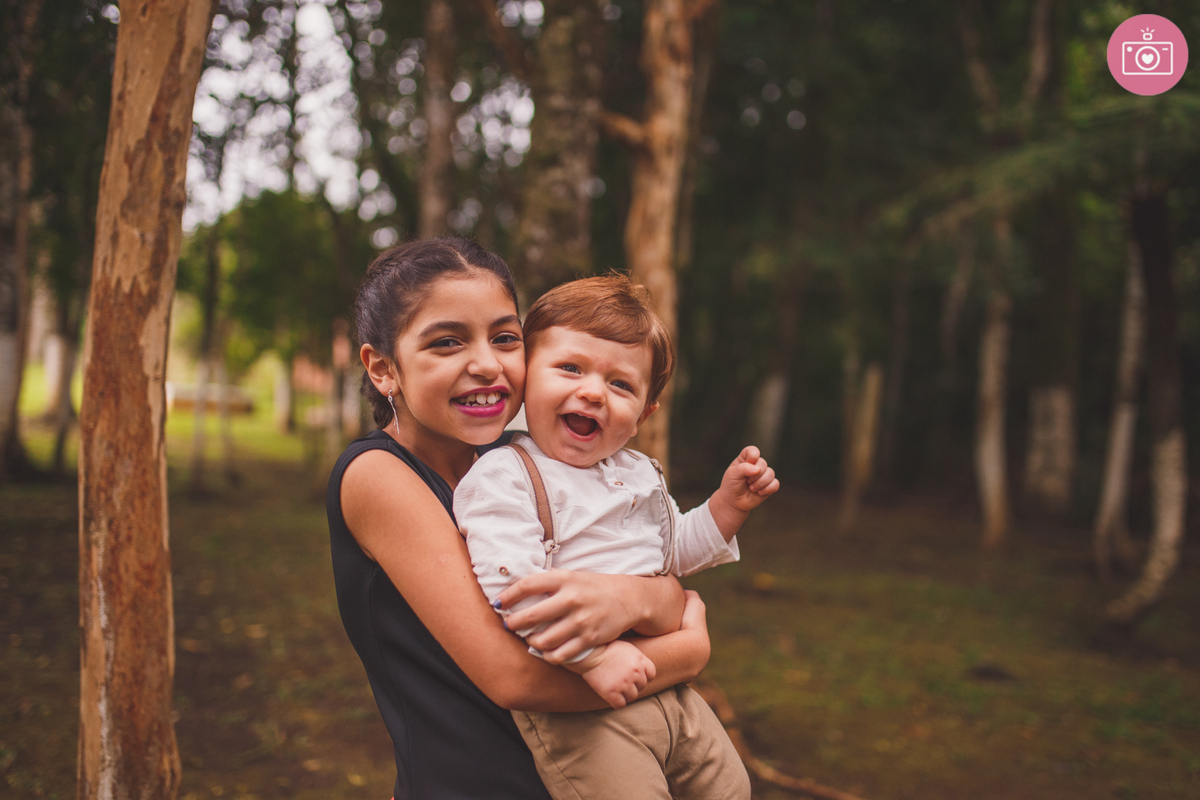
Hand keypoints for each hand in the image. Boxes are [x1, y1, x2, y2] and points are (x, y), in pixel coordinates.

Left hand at [497, 571, 652, 662]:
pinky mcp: (589, 639)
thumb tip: (515, 592)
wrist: (628, 598)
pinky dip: (548, 655)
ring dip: (531, 641)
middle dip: (513, 623)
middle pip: (531, 616)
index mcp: (565, 579)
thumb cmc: (593, 587)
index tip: (498, 602)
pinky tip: (546, 650)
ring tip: (529, 638)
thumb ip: (548, 583)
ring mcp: (580, 621)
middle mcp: (571, 599)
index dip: (508, 595)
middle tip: (509, 625)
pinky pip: (560, 654)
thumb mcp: (572, 577)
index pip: (528, 585)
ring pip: (543, 640)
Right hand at [579, 641, 655, 708]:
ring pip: (632, 697)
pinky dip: (616, 702)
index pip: (651, 674)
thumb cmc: (607, 648)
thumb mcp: (627, 648)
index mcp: (640, 660)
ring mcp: (624, 683)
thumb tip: (643, 670)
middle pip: (642, 686)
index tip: (633, 675)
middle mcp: (635, 673)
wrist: (589, 653)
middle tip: (621, 680)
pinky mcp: (612, 693)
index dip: (643, 676)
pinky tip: (610, 695)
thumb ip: (638, 659)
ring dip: (625, 694)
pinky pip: (620, 704)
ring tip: (616, 687)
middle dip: (633, 684)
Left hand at [708, 446, 778, 538]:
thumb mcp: (732, 474)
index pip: (753, 451)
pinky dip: (767, 489)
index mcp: (746, 458)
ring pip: (771, 473)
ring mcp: (764, 475)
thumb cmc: (731, 485)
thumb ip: (744, 468)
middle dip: (754, 475)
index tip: (748, 463)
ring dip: (760, 483)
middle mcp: (756, 465)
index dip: (753, 456)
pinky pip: (775, 484)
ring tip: (751, 488)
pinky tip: (759, 493)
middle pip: (763, 463)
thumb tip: (758, 469)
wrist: (734, 501)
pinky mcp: (769, 485)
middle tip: (747, 481)